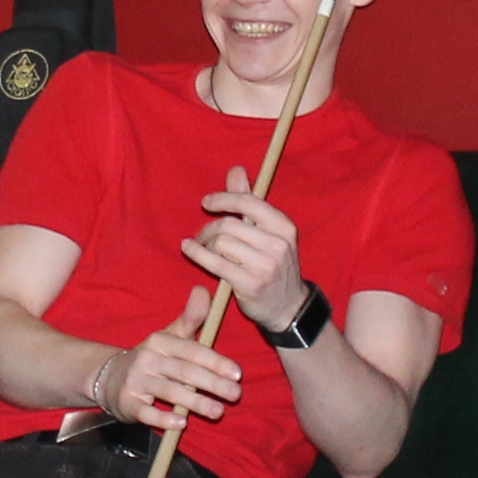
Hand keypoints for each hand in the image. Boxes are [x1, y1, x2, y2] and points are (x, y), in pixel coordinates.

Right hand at [111, 290, 242, 432]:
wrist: (109, 378)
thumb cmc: (151, 358)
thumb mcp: (169, 336)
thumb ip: (190, 318)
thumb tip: (203, 289)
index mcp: (161, 341)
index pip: (192, 350)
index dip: (215, 361)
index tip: (237, 373)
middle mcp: (147, 359)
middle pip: (184, 372)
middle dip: (212, 383)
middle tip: (235, 394)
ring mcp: (136, 382)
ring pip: (169, 392)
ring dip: (195, 402)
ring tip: (218, 411)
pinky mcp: (128, 403)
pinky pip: (147, 413)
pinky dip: (164, 419)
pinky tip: (181, 423)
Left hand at [181, 167, 308, 332]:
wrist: (288, 307)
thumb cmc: (273, 264)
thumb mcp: (269, 232)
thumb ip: (250, 202)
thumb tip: (236, 170)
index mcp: (284, 227)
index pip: (248, 202)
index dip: (223, 199)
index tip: (206, 203)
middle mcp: (278, 244)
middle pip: (229, 224)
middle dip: (209, 228)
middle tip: (202, 236)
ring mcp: (266, 265)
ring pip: (221, 242)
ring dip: (204, 244)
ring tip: (203, 249)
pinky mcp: (251, 284)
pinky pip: (215, 262)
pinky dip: (197, 253)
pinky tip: (189, 249)